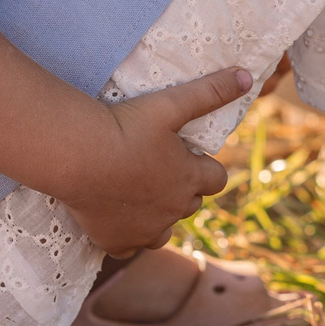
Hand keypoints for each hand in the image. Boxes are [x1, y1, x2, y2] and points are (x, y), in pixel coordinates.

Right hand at [58, 68, 252, 257]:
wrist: (78, 155)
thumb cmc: (126, 127)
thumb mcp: (171, 103)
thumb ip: (210, 91)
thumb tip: (246, 76)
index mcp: (189, 178)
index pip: (217, 179)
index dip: (206, 167)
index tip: (189, 156)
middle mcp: (173, 209)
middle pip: (191, 205)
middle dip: (183, 190)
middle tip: (158, 169)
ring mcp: (145, 230)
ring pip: (164, 233)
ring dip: (159, 218)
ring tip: (141, 196)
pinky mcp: (116, 241)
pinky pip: (129, 248)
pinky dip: (127, 237)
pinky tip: (116, 220)